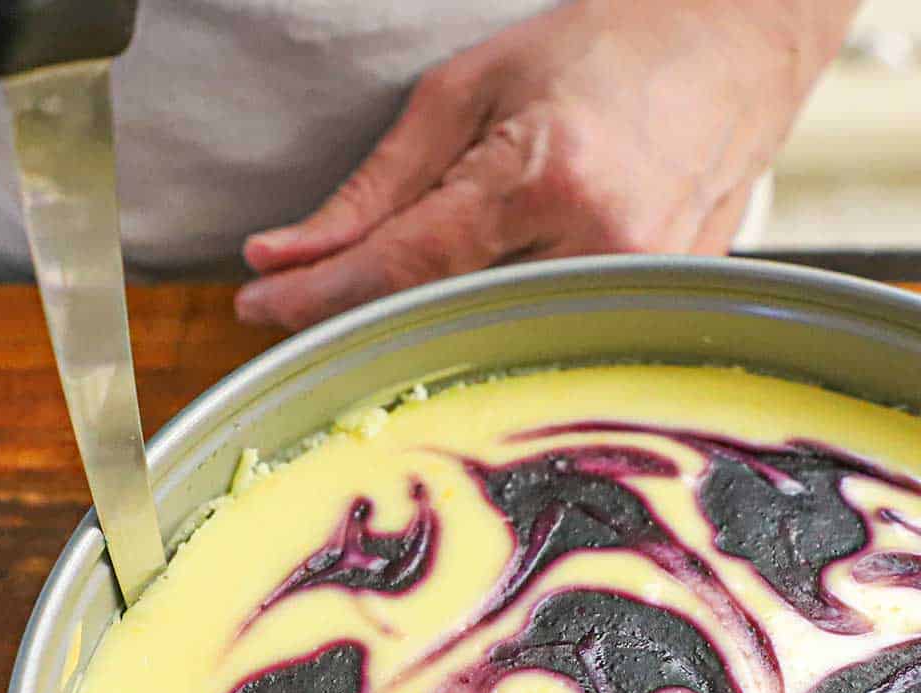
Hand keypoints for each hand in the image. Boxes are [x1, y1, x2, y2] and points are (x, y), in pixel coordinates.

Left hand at [235, 0, 856, 329]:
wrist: (733, 48)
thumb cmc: (602, 53)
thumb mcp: (467, 93)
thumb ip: (374, 190)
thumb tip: (286, 253)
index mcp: (547, 175)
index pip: (403, 264)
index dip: (321, 294)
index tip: (260, 305)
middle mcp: (595, 248)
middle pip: (438, 317)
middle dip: (359, 318)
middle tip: (303, 310)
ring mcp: (630, 294)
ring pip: (485, 342)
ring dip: (417, 334)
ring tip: (376, 309)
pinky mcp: (648, 316)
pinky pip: (539, 340)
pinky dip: (482, 334)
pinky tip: (454, 318)